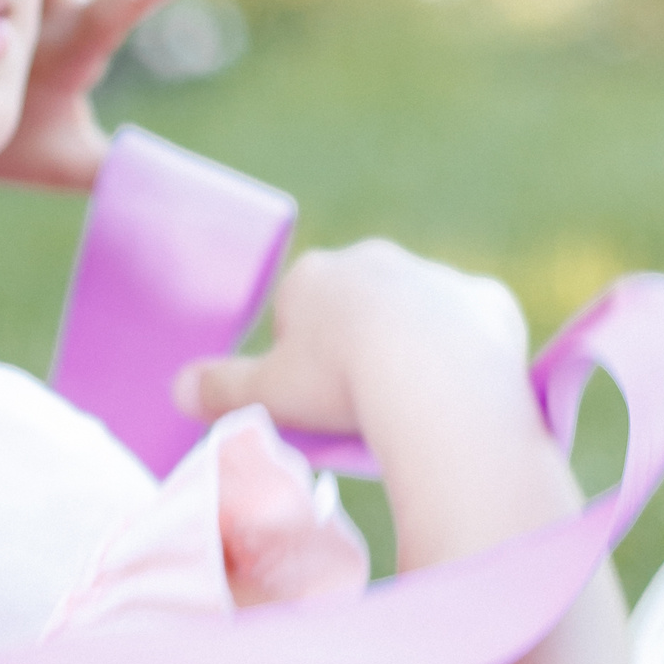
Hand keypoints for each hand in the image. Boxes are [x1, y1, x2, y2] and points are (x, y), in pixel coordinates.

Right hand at [174, 237, 527, 445]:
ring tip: (414, 403)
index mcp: (314, 275)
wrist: (435, 375)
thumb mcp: (265, 395)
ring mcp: (435, 275)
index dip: (302, 358)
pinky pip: (472, 326)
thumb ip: (219, 390)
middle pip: (359, 305)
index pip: (298, 310)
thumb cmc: (337, 383)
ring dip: (415, 348)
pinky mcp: (487, 298)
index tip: (315, 397)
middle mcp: (375, 260)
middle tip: (362, 403)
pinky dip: (468, 354)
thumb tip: (176, 389)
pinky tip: (462, 392)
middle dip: (359, 344)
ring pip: (420, 313)